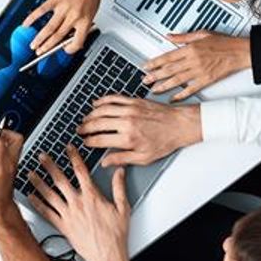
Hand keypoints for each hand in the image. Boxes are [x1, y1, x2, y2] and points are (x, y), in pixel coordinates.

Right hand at [23, 0, 104, 54]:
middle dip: (47, 48)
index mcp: (86, 20)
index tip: (64, 50)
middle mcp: (75, 15)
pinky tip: (26, 24)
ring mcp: (64, 7)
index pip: (78, 42)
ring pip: (49, 28)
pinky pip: (41, 11)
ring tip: (34, 45)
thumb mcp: (93, 10)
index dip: (70, 49)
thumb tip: (70, 34)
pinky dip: (32, 18)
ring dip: (39, 39)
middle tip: (40, 53)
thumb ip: (82, 23)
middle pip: (58, 36)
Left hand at [26, 145, 130, 260]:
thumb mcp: (123, 208)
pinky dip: (37, 204)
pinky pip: (47, 213)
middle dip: (49, 165)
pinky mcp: (62, 227)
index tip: (67, 148)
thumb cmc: (115, 235)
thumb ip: (119, 187)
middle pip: (60, 180)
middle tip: (41, 156)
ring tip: (30, 173)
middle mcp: (77, 203)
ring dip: (38, 183)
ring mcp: (68, 215)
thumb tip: (119, 171)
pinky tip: (30, 197)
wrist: (107, 256)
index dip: (73, 156)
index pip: (80, 170)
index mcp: (92, 196)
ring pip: (49, 195)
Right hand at [78, 95, 201, 166]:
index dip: (89, 141)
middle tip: (79, 130)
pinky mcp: (134, 101)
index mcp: (128, 138)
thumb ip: (122, 159)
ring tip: (85, 119)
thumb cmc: (164, 142)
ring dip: (90, 114)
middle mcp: (127, 122)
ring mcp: (130, 109)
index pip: (100, 139)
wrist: (180, 125)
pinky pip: (113, 98)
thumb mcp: (144, 158)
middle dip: (85, 127)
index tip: (85, 142)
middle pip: (98, 123)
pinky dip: (102, 100)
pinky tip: (96, 104)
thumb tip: (106, 162)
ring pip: (102, 109)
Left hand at [143, 32, 250, 100]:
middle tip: (144, 80)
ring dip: (164, 85)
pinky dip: (181, 94)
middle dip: (155, 75)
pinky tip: (173, 98)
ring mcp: (200, 71)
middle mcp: (193, 60)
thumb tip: (168, 36)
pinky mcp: (207, 80)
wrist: (240, 51)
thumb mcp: (202, 34)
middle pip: (169, 69)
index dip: (154, 62)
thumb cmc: (224, 42)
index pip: (167, 56)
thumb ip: (183, 37)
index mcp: (190, 48)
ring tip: (153, 89)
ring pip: (177, 80)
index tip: (145, 66)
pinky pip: (191, 89)